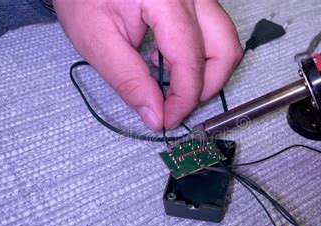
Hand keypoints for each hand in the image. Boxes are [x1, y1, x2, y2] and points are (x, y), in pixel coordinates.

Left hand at [53, 0, 241, 130]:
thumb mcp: (95, 39)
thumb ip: (127, 79)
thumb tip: (155, 115)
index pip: (190, 59)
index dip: (183, 98)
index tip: (166, 120)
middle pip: (224, 50)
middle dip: (205, 88)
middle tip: (176, 107)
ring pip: (225, 42)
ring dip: (206, 73)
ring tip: (171, 84)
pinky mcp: (196, 0)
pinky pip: (213, 33)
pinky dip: (199, 57)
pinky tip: (168, 61)